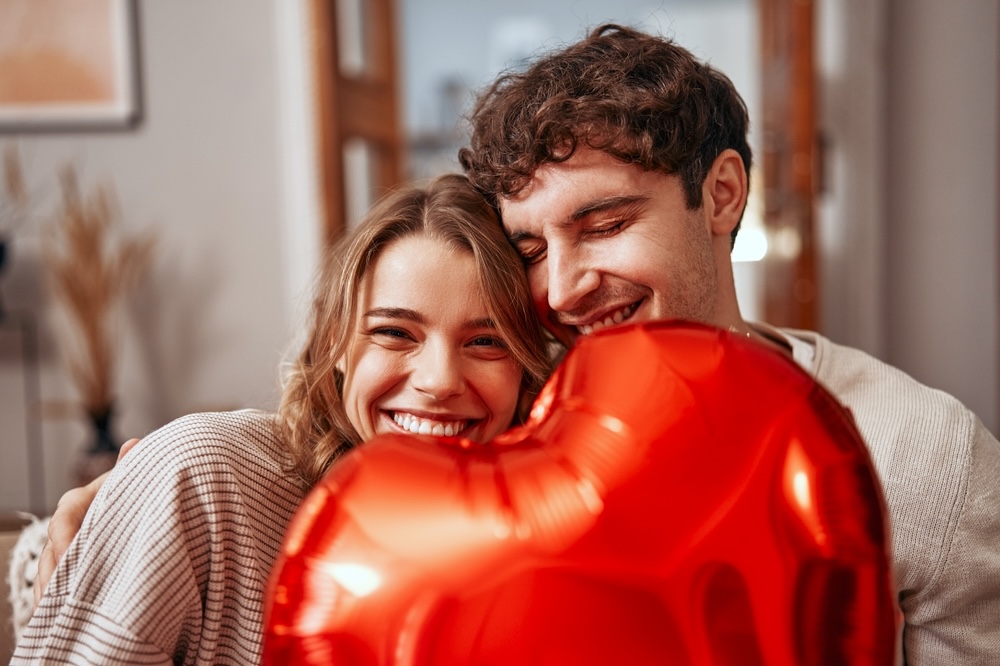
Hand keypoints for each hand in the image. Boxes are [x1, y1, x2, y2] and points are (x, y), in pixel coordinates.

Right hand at [33, 438, 139, 610]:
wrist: (120, 507)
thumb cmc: (125, 494)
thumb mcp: (127, 482)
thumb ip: (129, 467)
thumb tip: (135, 443)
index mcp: (78, 503)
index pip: (65, 517)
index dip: (66, 537)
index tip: (73, 556)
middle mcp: (64, 527)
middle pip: (52, 551)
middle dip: (54, 574)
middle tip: (60, 596)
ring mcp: (59, 549)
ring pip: (48, 571)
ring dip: (50, 592)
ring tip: (56, 613)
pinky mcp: (63, 568)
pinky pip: (52, 586)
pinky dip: (52, 602)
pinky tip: (54, 619)